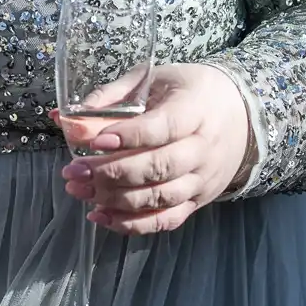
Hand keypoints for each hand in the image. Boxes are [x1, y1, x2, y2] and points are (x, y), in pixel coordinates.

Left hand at [51, 63, 252, 236]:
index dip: (129, 136)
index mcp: (194, 110)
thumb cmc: (188, 91)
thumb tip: (64, 119)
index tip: (95, 142)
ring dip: (115, 199)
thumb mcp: (153, 80)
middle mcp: (203, 148)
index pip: (163, 128)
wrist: (241, 115)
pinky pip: (166, 220)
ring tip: (80, 191)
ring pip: (160, 198)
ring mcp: (203, 179)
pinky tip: (101, 216)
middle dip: (111, 173)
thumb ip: (110, 98)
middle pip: (159, 167)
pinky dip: (132, 225)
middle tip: (74, 171)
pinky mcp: (198, 201)